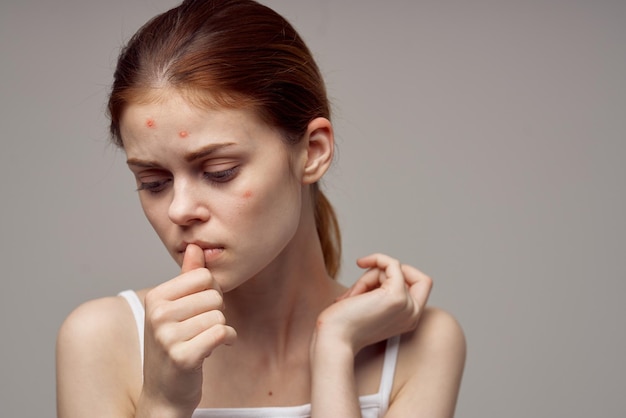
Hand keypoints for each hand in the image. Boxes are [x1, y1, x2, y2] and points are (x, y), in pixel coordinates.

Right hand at [140, 244, 236, 414]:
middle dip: (216, 313)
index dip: (210, 292)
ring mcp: (168, 336)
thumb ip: (187, 277)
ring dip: (220, 330)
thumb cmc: (173, 346)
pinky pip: (223, 333)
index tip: (199, 309)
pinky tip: (214, 348)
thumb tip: (196, 246)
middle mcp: (157, 314)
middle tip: (200, 329)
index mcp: (155, 297)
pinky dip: (227, 340)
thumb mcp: (175, 308)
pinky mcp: (183, 356)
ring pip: (220, 316)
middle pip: (214, 295)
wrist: (164, 392)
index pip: (203, 276)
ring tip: (202, 341)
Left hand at [315, 253, 432, 353]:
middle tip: (361, 287)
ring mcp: (407, 306)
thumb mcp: (369, 304)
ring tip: (353, 294)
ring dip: (369, 275)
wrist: (334, 338)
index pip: (420, 284)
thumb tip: (380, 265)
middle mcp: (412, 314)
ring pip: (394, 270)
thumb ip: (380, 290)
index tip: (375, 279)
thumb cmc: (343, 323)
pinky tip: (360, 263)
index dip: (401, 275)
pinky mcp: (397, 296)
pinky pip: (393, 264)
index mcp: (408, 319)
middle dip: (385, 273)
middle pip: (410, 274)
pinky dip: (377, 259)